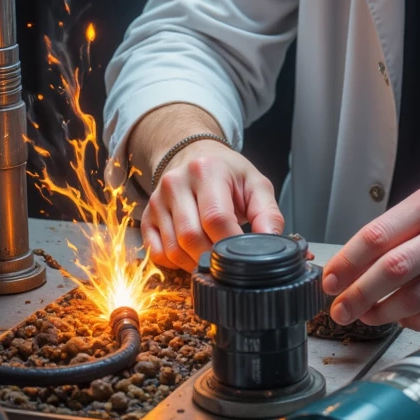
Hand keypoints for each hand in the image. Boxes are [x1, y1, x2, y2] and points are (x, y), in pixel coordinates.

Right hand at [141, 141, 283, 271]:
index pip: (215, 218)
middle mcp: (176, 183)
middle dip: (212, 256)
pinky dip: (176, 263)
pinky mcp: (147, 217)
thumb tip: (272, 241)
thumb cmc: (227, 173)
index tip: (243, 256)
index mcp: (206, 170)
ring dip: (195, 263)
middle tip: (228, 260)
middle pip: (191, 237)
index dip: (230, 244)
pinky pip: (157, 253)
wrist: (195, 156)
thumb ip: (268, 213)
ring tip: (212, 256)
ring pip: (173, 249)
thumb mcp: (255, 184)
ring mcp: (157, 200)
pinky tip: (191, 254)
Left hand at [321, 184, 419, 333]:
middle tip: (339, 309)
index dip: (347, 263)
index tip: (330, 281)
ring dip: (381, 312)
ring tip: (368, 314)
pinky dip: (410, 321)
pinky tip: (403, 316)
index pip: (377, 234)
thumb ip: (397, 228)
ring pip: (411, 300)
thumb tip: (351, 266)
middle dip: (357, 295)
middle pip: (392, 270)